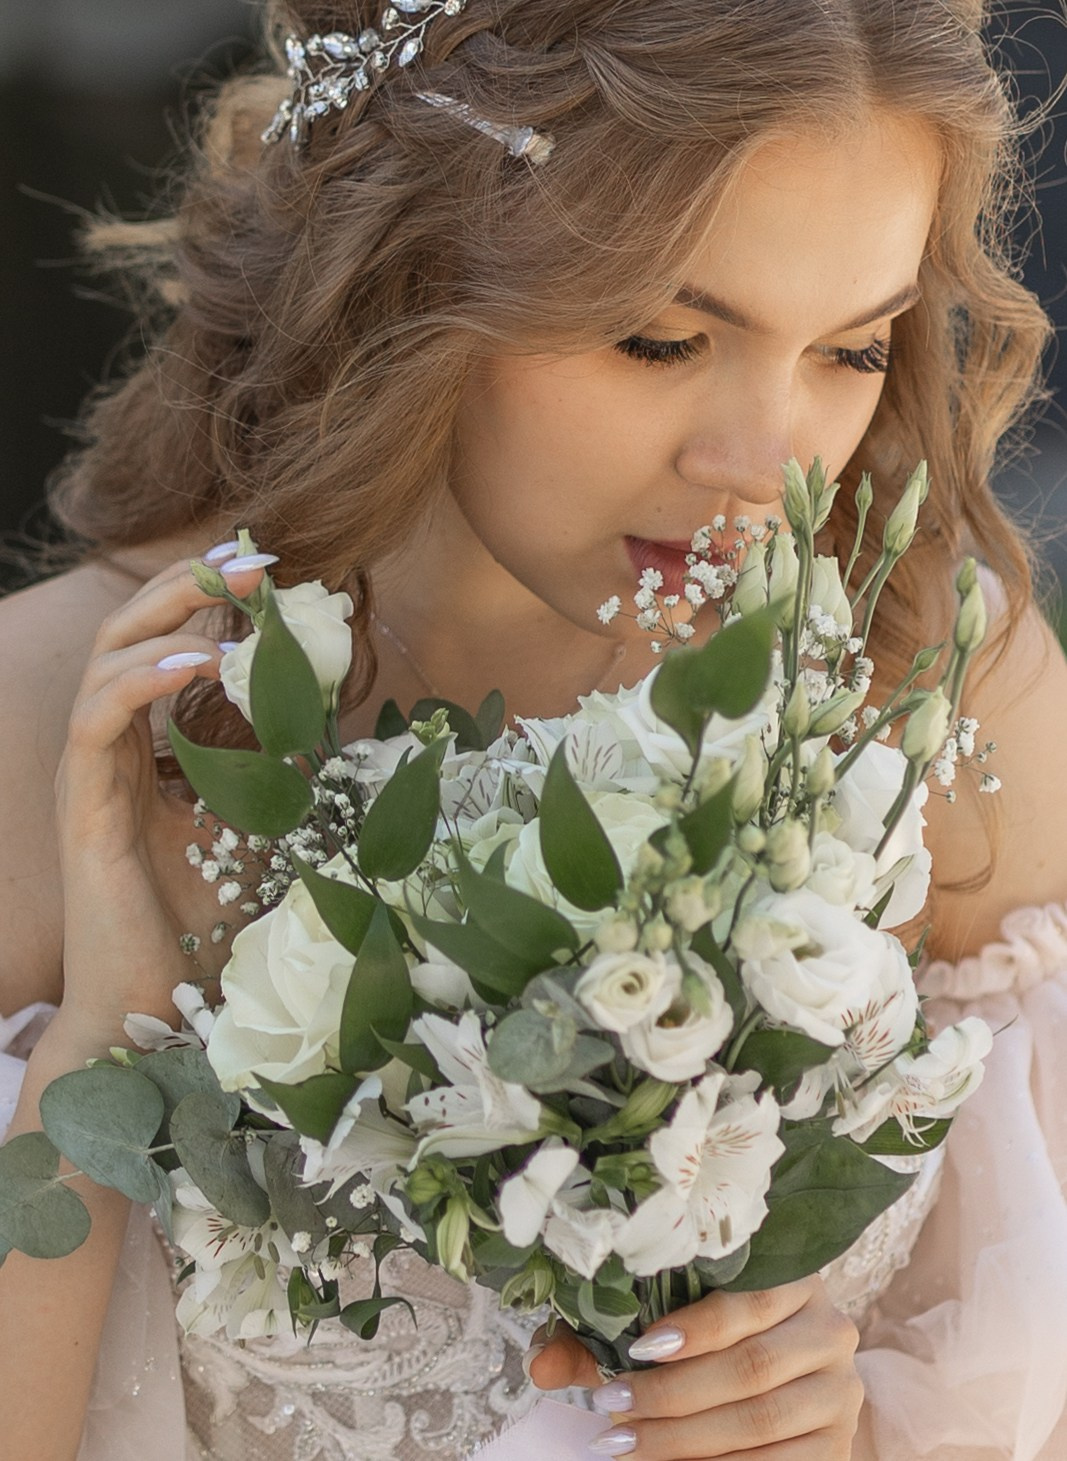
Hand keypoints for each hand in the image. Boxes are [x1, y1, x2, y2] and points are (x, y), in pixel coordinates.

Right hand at [53, 549, 267, 1050]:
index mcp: (144, 748)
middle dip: (188, 584)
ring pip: (105, 658)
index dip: (205, 598)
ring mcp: (91, 775)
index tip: (264, 567)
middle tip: (251, 558)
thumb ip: (269, 773)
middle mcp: (111, 750)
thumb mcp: (251, 828)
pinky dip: (144, 680)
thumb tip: (323, 725)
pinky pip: (97, 720)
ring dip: (168, 614)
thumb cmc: (197, 925)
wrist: (148, 1005)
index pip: (162, 643)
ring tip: (230, 593)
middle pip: (128, 631)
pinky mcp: (85, 807)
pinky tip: (199, 663)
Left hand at [528, 1276, 861, 1458]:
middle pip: (750, 1368)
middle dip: (672, 1396)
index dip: (693, 1328)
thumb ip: (600, 1338)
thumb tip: (539, 1368)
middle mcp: (830, 1330)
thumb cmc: (710, 1342)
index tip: (635, 1350)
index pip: (747, 1300)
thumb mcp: (664, 1325)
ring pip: (760, 1422)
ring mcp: (840, 1392)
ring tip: (623, 1445)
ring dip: (685, 1441)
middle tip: (611, 1411)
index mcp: (794, 1279)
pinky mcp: (838, 1446)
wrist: (790, 1385)